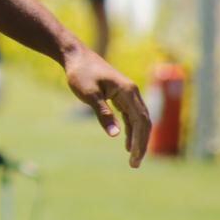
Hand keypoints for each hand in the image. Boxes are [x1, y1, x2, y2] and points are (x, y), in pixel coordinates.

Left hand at [64, 45, 150, 167]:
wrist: (75, 55)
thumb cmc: (80, 73)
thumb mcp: (89, 95)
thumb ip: (103, 114)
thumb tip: (116, 135)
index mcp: (128, 92)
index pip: (140, 122)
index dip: (140, 141)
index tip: (134, 158)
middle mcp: (132, 92)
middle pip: (144, 122)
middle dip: (142, 144)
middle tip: (134, 163)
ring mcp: (128, 93)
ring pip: (139, 120)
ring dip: (137, 138)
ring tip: (133, 158)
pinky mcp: (120, 94)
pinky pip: (131, 115)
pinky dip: (131, 129)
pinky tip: (127, 142)